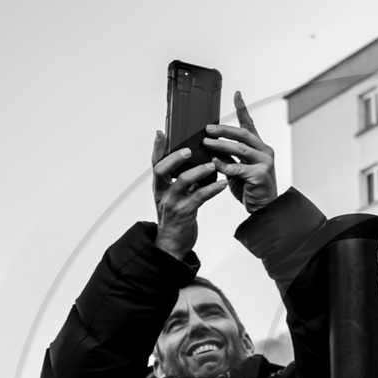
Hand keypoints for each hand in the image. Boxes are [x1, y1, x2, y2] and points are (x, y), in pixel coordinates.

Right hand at [152, 133, 227, 261]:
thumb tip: (196, 163)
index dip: (157, 148)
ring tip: (212, 164)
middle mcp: (162, 193)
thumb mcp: (174, 197)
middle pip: (162, 170)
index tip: (161, 132)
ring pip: (182, 182)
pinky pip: (200, 197)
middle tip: (188, 149)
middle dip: (174, 157)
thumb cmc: (175, 218)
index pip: (155, 163)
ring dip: (199, 171)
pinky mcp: (185, 213)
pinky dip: (212, 188)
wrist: (172, 245)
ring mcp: (173, 203)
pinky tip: (222, 183)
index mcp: (159, 186)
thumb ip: (181, 181)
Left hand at [202, 91, 277, 213]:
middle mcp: (264, 152)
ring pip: (239, 149)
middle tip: (208, 129)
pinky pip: (238, 168)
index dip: (243, 109)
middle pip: (242, 134)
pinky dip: (224, 165)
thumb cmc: (251, 189)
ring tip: (206, 143)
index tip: (237, 95)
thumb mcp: (237, 169)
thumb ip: (228, 156)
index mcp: (259, 147)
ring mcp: (264, 163)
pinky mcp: (260, 175)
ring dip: (220, 145)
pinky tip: (215, 163)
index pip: (250, 124)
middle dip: (223, 129)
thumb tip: (212, 146)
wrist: (264, 208)